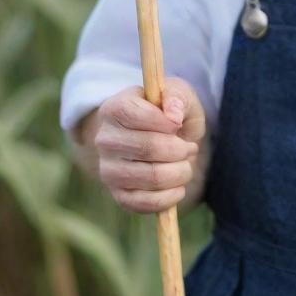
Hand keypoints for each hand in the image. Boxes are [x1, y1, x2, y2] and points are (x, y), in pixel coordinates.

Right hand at [80, 78, 206, 213]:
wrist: (158, 137)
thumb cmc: (168, 111)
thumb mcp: (177, 93)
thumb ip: (176, 97)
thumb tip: (173, 116)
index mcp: (114, 108)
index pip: (135, 115)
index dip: (164, 121)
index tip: (179, 124)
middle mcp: (105, 140)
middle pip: (148, 148)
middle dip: (179, 149)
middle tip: (190, 147)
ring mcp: (108, 170)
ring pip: (151, 177)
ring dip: (180, 172)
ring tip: (185, 164)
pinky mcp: (118, 195)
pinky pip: (145, 203)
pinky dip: (170, 197)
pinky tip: (178, 186)